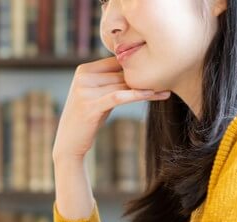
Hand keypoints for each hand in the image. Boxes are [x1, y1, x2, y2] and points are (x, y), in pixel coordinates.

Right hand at [51, 56, 170, 161]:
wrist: (68, 144)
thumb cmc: (87, 120)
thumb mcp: (96, 96)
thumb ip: (109, 82)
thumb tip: (134, 70)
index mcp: (83, 70)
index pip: (115, 61)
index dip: (135, 65)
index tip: (157, 66)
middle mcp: (82, 77)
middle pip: (120, 74)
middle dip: (143, 77)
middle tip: (167, 77)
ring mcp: (84, 91)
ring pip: (122, 85)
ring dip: (145, 87)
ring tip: (165, 88)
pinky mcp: (90, 106)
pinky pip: (119, 97)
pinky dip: (137, 95)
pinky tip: (153, 95)